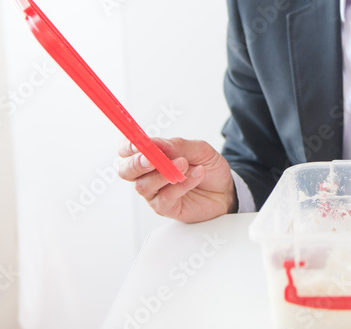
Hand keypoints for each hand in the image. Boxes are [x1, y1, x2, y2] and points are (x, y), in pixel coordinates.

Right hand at [117, 137, 236, 222]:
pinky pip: (165, 197)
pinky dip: (181, 185)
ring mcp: (155, 193)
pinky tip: (195, 175)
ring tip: (185, 164)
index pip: (127, 150)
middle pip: (126, 171)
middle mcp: (148, 175)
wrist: (225, 189)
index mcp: (151, 156)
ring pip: (144, 186)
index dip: (127, 146)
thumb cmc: (208, 167)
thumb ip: (178, 145)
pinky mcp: (165, 208)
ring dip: (164, 173)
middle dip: (136, 163)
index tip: (138, 143)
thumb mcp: (199, 149)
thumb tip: (157, 143)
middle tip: (152, 158)